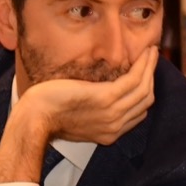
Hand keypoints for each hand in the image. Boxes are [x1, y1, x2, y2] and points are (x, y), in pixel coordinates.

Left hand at [18, 46, 158, 145]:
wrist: (34, 119)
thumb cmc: (46, 114)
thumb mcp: (75, 117)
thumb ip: (92, 111)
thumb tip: (96, 95)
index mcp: (109, 133)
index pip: (138, 113)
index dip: (144, 92)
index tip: (143, 75)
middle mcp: (115, 125)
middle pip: (145, 100)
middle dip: (151, 77)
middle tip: (151, 59)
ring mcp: (112, 113)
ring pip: (144, 87)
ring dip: (150, 67)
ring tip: (152, 52)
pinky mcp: (106, 99)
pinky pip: (134, 79)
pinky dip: (143, 65)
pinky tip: (144, 54)